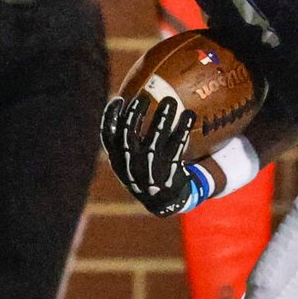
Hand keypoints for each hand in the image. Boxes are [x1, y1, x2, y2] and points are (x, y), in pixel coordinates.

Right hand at [101, 94, 198, 216]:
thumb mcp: (129, 162)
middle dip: (135, 112)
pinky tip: (190, 114)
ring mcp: (150, 169)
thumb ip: (125, 141)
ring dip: (162, 116)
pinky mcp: (170, 171)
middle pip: (129, 133)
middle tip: (145, 96)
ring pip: (155, 137)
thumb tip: (130, 104)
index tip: (119, 99)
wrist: (164, 202)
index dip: (110, 116)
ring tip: (171, 100)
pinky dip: (183, 128)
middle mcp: (130, 165)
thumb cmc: (145, 172)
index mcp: (117, 161)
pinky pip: (177, 145)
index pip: (107, 136)